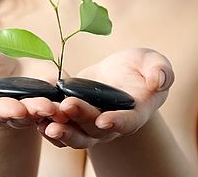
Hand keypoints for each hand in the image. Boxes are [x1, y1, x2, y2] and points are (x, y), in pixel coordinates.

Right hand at [0, 47, 68, 129]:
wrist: (0, 67)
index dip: (5, 111)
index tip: (16, 108)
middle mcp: (10, 113)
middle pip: (23, 116)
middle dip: (34, 111)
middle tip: (45, 107)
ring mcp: (32, 106)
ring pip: (44, 114)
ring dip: (54, 113)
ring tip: (61, 107)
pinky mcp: (50, 95)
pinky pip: (61, 105)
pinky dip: (68, 106)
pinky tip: (76, 101)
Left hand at [37, 47, 173, 147]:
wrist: (123, 74)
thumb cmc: (143, 69)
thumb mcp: (155, 62)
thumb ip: (161, 71)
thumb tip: (159, 80)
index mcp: (136, 113)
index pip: (128, 123)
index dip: (117, 122)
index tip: (105, 120)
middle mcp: (112, 124)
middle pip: (95, 129)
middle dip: (80, 119)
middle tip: (66, 108)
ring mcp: (92, 124)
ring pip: (76, 135)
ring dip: (61, 131)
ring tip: (46, 122)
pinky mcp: (75, 118)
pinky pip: (62, 128)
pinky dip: (49, 126)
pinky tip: (36, 119)